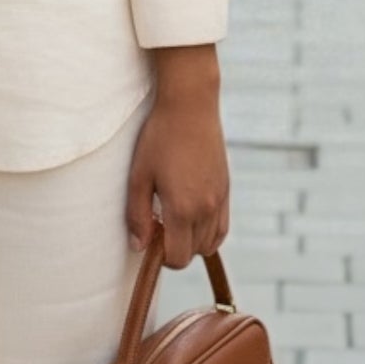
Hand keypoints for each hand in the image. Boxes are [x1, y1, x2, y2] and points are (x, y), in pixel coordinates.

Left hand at [126, 90, 229, 269]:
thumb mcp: (139, 175)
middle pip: (193, 253)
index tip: (149, 235)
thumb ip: (138, 215)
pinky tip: (192, 214)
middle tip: (158, 223)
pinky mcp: (226, 189)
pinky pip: (222, 228)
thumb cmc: (159, 137)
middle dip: (174, 247)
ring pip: (210, 243)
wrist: (190, 106)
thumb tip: (139, 247)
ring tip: (174, 217)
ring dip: (191, 240)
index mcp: (183, 208)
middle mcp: (206, 209)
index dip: (160, 256)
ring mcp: (220, 200)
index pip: (178, 257)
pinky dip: (208, 231)